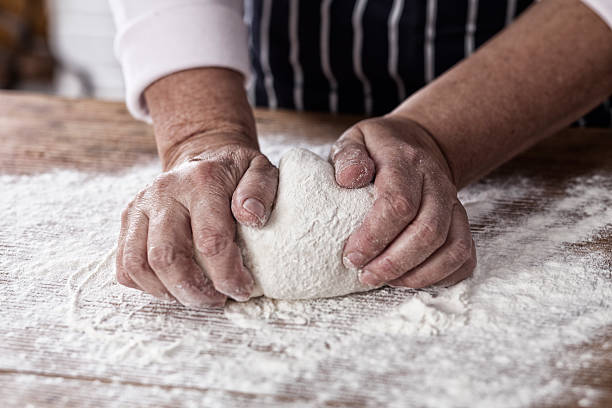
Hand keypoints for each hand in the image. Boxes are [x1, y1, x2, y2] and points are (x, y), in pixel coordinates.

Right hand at [116, 136, 277, 306]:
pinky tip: (174, 286)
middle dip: (194, 291)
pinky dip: (146, 286)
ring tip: (195, 296)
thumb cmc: (235, 172)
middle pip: (166, 257)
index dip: (227, 275)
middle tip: (216, 299)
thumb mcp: (260, 170)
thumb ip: (260, 190)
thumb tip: (251, 216)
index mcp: (201, 182)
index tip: (242, 289)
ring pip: (138, 265)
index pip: (210, 241)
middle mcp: (164, 192)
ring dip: (168, 292)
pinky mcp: (128, 219)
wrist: (203, 155)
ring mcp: (140, 206)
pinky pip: (124, 265)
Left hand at [330, 115, 475, 287]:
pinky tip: (412, 279)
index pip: (398, 203)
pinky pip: (464, 257)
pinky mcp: (461, 222)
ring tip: (386, 281)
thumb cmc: (378, 149)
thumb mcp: (355, 139)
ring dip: (418, 274)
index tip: (352, 256)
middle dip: (394, 263)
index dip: (375, 236)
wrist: (417, 143)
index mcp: (406, 161)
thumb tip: (349, 179)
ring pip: (452, 248)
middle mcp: (437, 183)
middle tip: (365, 275)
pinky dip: (442, 276)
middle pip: (427, 231)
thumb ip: (348, 156)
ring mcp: (454, 204)